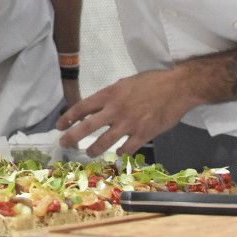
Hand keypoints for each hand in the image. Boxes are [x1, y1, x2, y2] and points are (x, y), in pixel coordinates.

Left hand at [56, 68, 198, 156]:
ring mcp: (129, 123)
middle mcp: (116, 109)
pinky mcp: (144, 134)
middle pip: (87, 126)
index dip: (68, 117)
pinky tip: (118, 153)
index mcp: (110, 94)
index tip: (59, 126)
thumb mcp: (125, 84)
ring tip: (89, 152)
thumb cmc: (151, 82)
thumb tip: (98, 108)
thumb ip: (110, 96)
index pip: (82, 107)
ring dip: (94, 149)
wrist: (177, 87)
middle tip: (64, 144)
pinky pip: (127, 149)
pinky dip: (120, 152)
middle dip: (72, 137)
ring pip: (105, 142)